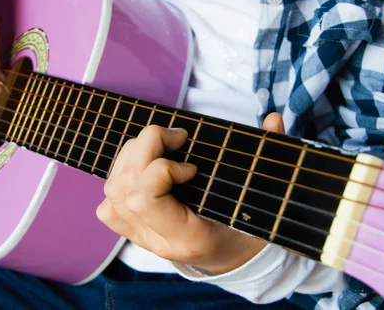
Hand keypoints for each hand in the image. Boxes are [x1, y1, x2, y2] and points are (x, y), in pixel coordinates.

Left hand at [96, 112, 285, 273]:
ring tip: (161, 145)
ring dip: (130, 156)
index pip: (145, 199)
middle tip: (177, 138)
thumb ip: (269, 157)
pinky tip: (145, 168)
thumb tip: (275, 119)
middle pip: (124, 187)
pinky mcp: (134, 232)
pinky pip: (108, 207)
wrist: (232, 262)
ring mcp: (143, 237)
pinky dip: (119, 179)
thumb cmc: (248, 231)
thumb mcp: (262, 200)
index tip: (191, 165)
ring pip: (112, 192)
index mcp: (190, 237)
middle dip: (145, 148)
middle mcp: (158, 239)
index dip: (161, 169)